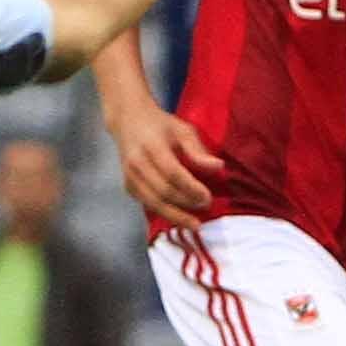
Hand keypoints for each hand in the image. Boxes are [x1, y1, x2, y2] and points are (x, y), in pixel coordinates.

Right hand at [109, 100, 223, 227]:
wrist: (128, 122)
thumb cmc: (160, 125)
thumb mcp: (182, 130)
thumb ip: (198, 150)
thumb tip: (218, 167)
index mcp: (152, 147)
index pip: (173, 173)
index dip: (191, 189)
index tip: (208, 197)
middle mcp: (137, 163)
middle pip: (162, 192)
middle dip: (186, 204)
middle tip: (205, 207)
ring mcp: (129, 176)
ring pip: (152, 202)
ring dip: (174, 215)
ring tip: (193, 223)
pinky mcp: (127, 186)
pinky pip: (146, 204)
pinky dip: (163, 213)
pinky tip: (178, 217)